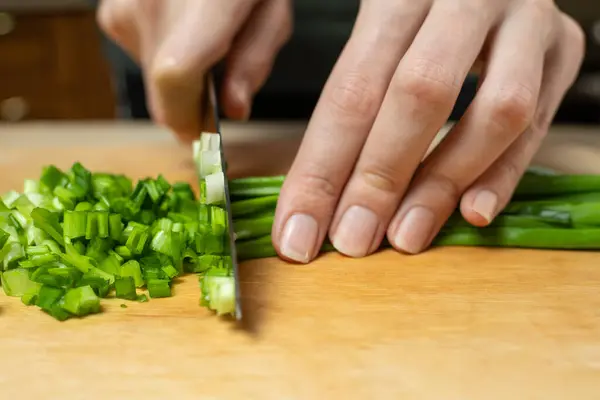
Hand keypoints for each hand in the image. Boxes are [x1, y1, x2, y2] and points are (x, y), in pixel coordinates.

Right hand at [97, 0, 291, 140]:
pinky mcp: (112, 13)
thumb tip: (233, 110)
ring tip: (208, 43)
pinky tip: (186, 32)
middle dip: (193, 105)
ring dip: (181, 81)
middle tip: (220, 86)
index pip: (175, 78)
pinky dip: (165, 59)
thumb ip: (254, 62)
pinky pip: (141, 60)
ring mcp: (124, 9)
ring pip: (152, 81)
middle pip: (163, 93)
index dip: (189, 118)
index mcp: (200, 4)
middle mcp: (149, 5)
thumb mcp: (271, 11)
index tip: (207, 136)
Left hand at [273, 0, 584, 261]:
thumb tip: (315, 199)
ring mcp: (525, 18)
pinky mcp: (563, 45)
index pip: (352, 90)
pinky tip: (473, 212)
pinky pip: (541, 118)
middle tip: (352, 241)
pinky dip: (506, 173)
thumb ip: (352, 96)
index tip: (299, 233)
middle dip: (380, 179)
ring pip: (497, 109)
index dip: (322, 170)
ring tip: (406, 236)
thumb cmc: (416, 8)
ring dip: (444, 184)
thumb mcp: (375, 27)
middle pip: (420, 94)